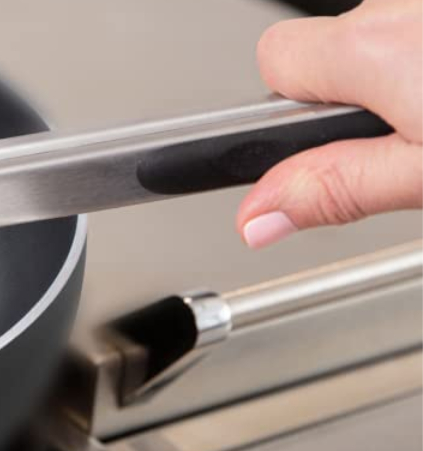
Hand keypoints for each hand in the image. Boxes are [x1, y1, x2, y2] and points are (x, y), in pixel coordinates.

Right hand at [238, 0, 421, 248]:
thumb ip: (338, 190)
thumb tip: (256, 216)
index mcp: (373, 48)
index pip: (274, 60)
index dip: (290, 109)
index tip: (315, 144)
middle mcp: (400, 4)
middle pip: (328, 49)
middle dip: (350, 94)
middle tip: (403, 140)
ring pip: (382, 37)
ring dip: (399, 76)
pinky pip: (415, 27)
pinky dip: (422, 58)